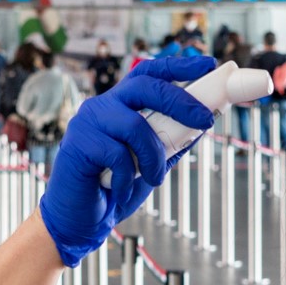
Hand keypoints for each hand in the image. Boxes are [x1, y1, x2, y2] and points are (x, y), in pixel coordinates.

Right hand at [38, 57, 218, 266]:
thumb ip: (171, 142)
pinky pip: (116, 154)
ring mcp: (87, 122)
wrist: (79, 220)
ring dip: (153, 156)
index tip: (207, 64)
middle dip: (179, 101)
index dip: (178, 66)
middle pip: (143, 86)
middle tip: (205, 120)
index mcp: (120, 106)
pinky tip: (120, 189)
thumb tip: (203, 123)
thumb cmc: (114, 189)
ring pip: (134, 125)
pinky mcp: (78, 144)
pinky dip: (126, 176)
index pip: (148, 74)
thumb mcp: (152, 162)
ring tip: (154, 177)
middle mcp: (103, 106)